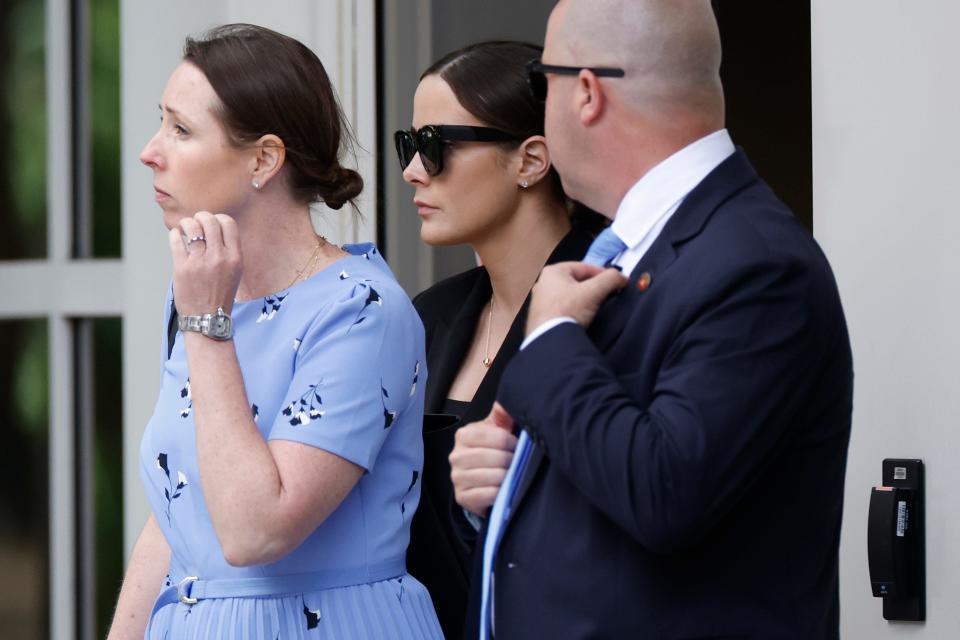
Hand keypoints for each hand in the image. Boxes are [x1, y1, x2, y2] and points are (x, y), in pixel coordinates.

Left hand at [168, 212, 242, 315]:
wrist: (207, 318)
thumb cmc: (220, 295)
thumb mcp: (235, 272)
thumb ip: (228, 251)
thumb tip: (215, 227)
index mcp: (235, 258)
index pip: (228, 223)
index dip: (218, 218)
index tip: (212, 223)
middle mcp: (219, 258)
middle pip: (209, 220)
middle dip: (201, 216)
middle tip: (196, 222)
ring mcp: (200, 262)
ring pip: (191, 226)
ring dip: (186, 223)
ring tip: (185, 228)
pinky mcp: (182, 268)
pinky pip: (176, 240)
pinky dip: (175, 234)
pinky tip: (177, 237)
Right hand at [449, 402, 517, 516]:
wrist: (480, 480)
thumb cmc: (491, 450)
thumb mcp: (497, 429)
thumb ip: (501, 415)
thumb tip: (503, 405)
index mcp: (464, 435)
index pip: (496, 437)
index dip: (512, 443)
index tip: (517, 446)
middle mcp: (456, 455)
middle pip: (495, 457)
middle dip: (511, 461)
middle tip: (516, 463)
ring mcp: (457, 477)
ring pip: (492, 477)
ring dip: (507, 477)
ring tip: (511, 475)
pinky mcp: (461, 497)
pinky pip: (486, 495)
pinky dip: (499, 493)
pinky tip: (503, 489)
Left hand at [525, 261, 626, 334]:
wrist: (552, 340)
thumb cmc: (569, 311)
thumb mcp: (594, 291)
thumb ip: (611, 279)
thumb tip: (622, 278)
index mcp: (553, 271)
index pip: (585, 267)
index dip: (604, 274)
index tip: (616, 282)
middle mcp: (543, 283)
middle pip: (577, 281)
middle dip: (594, 287)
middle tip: (608, 295)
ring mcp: (540, 301)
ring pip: (570, 295)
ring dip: (585, 300)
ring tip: (597, 307)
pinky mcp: (542, 317)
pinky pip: (564, 308)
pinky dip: (575, 310)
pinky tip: (583, 318)